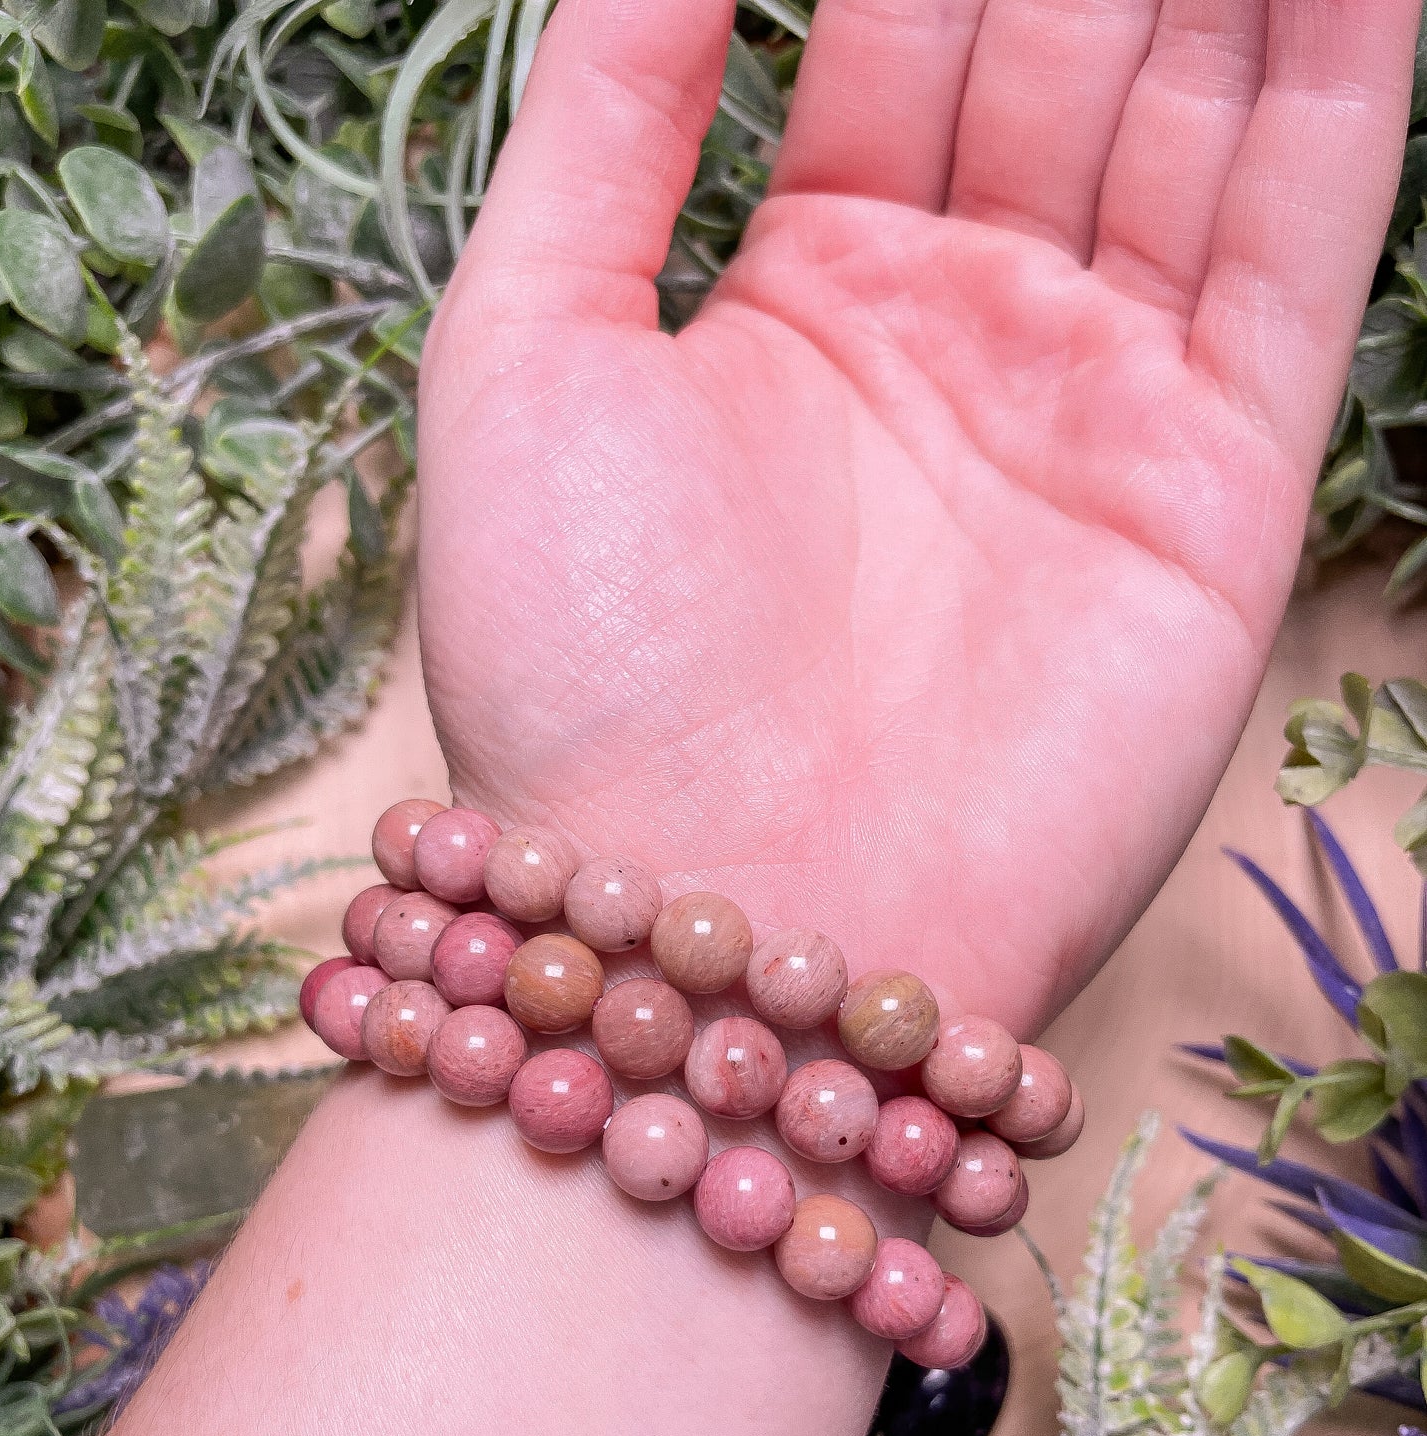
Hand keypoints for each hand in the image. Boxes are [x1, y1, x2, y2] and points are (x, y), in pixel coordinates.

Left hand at [417, 0, 1414, 1032]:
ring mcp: (1102, 404)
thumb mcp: (526, 353)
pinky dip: (1341, 81)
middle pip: (1064, 41)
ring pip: (1197, 110)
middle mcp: (965, 333)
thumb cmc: (587, 667)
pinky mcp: (1219, 491)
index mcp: (805, 291)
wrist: (721, 915)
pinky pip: (1303, 241)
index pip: (902, 22)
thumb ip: (605, 117)